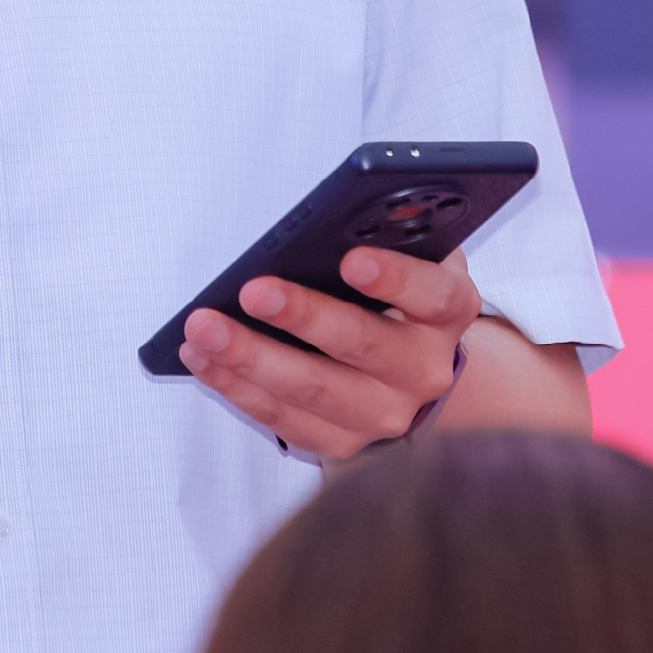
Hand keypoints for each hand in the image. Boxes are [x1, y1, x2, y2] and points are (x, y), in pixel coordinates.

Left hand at [180, 247, 477, 464]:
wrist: (410, 368)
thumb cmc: (400, 298)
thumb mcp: (413, 256)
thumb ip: (393, 232)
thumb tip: (354, 210)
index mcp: (448, 313)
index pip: (433, 295)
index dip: (395, 279)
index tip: (352, 259)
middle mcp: (423, 370)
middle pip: (362, 346)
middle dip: (302, 317)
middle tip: (252, 292)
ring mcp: (384, 413)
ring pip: (313, 391)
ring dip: (251, 358)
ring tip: (204, 329)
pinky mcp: (344, 442)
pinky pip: (284, 419)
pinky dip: (238, 388)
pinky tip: (204, 360)